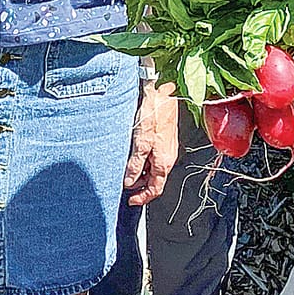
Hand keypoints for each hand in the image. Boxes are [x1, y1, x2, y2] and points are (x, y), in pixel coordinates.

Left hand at [123, 82, 177, 205]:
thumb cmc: (154, 114)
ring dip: (141, 173)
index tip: (131, 200)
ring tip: (126, 169)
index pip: (156, 189)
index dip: (143, 198)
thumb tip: (129, 182)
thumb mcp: (140, 142)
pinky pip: (154, 157)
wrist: (164, 94)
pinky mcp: (164, 139)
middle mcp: (168, 157)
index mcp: (163, 162)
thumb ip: (135, 164)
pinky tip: (133, 155)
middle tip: (125, 184)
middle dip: (140, 186)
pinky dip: (144, 161)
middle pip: (155, 180)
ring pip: (154, 169)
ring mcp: (167, 148)